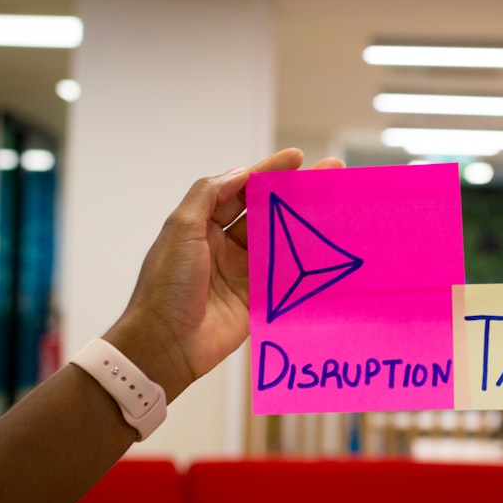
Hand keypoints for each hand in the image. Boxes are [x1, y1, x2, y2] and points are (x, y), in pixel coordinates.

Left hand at [105, 148, 342, 400]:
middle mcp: (224, 245)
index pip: (241, 190)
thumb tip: (241, 173)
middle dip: (295, 193)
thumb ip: (208, 195)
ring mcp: (243, 271)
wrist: (166, 343)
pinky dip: (304, 260)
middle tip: (328, 176)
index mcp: (202, 225)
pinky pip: (285, 273)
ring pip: (280, 240)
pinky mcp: (257, 297)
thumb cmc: (166, 285)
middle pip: (266, 212)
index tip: (297, 158)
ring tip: (335, 206)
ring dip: (305, 224)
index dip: (269, 172)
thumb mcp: (180, 229)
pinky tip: (327, 246)